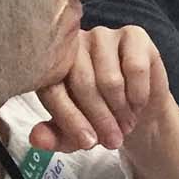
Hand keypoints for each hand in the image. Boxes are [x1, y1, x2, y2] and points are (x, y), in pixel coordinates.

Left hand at [33, 26, 178, 154]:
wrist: (141, 110)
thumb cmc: (103, 116)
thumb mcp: (77, 133)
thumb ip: (56, 136)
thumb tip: (37, 139)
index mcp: (53, 64)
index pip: (53, 88)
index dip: (69, 119)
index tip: (86, 143)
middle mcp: (74, 44)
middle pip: (83, 82)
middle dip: (100, 118)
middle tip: (112, 140)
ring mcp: (103, 36)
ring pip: (110, 78)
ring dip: (121, 109)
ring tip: (125, 123)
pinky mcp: (133, 35)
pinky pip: (135, 69)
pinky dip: (138, 95)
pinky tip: (138, 103)